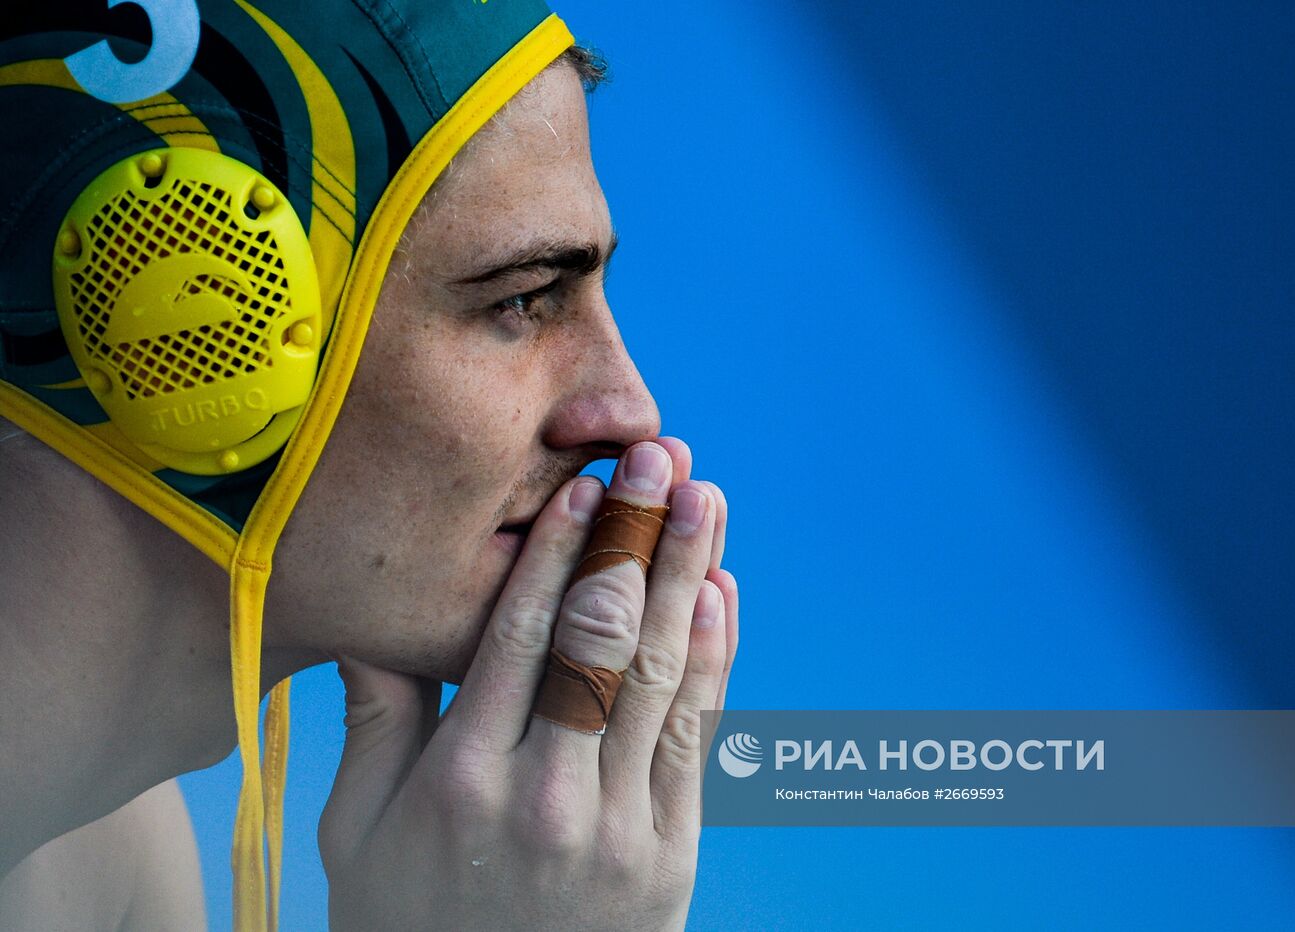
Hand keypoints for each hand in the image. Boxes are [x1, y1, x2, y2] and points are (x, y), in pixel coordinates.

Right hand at [318, 437, 738, 930]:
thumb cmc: (412, 922)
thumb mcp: (357, 835)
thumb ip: (373, 725)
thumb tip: (374, 624)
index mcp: (462, 781)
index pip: (521, 636)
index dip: (560, 551)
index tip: (587, 483)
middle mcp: (547, 796)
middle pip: (603, 639)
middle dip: (637, 537)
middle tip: (662, 459)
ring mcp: (620, 825)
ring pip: (665, 675)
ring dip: (691, 576)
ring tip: (705, 500)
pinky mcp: (671, 849)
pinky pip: (699, 734)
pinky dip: (716, 657)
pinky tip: (722, 593)